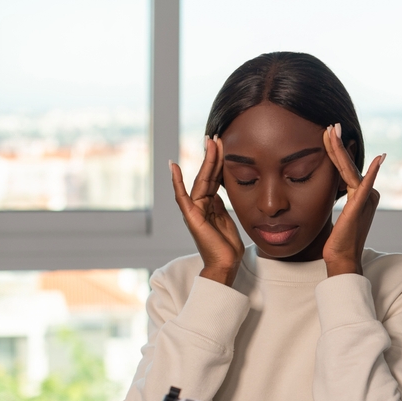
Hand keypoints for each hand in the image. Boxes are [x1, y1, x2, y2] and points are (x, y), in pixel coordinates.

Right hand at [170, 136, 244, 286]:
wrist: (226, 264)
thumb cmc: (227, 245)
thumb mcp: (226, 218)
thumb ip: (220, 204)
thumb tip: (217, 190)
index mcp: (209, 204)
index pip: (214, 178)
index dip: (217, 161)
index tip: (221, 144)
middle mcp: (200, 204)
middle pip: (207, 175)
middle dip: (212, 155)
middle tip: (214, 136)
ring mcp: (194, 210)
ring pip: (200, 180)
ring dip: (205, 161)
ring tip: (209, 142)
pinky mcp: (191, 217)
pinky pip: (182, 197)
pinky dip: (177, 182)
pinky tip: (174, 167)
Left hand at [321, 123, 385, 276]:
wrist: (341, 257)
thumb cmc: (338, 240)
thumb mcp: (337, 213)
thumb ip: (339, 198)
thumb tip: (334, 186)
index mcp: (361, 195)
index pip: (346, 169)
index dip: (336, 151)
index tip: (327, 135)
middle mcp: (367, 195)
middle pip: (349, 165)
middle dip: (338, 145)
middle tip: (330, 125)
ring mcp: (365, 199)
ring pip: (351, 170)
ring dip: (341, 150)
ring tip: (332, 131)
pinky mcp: (360, 206)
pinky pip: (365, 186)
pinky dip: (372, 172)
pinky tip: (379, 159)